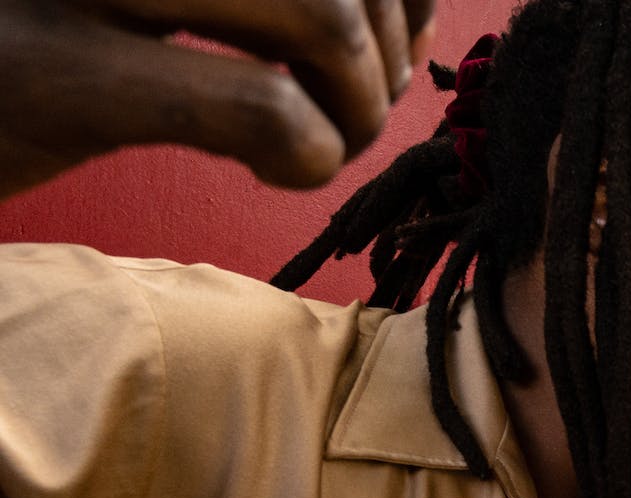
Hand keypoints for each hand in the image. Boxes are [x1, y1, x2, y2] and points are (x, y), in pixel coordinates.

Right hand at [0, 0, 436, 198]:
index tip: (391, 31)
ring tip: (320, 138)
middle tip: (357, 106)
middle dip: (386, 43)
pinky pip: (263, 109)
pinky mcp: (53, 76)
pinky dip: (311, 155)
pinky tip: (274, 168)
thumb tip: (412, 3)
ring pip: (320, 11)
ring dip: (357, 102)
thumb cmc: (22, 43)